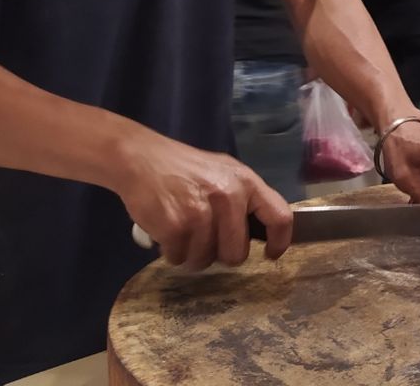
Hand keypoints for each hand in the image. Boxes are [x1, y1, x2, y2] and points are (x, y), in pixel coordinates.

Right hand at [116, 133, 291, 270]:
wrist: (140, 158)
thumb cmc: (184, 168)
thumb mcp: (223, 172)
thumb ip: (243, 198)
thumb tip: (260, 233)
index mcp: (246, 182)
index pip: (279, 217)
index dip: (279, 242)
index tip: (270, 254)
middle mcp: (228, 197)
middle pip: (237, 254)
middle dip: (220, 254)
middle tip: (205, 238)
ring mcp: (201, 213)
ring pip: (205, 260)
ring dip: (192, 254)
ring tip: (182, 231)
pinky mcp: (175, 227)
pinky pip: (179, 258)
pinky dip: (171, 252)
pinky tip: (166, 232)